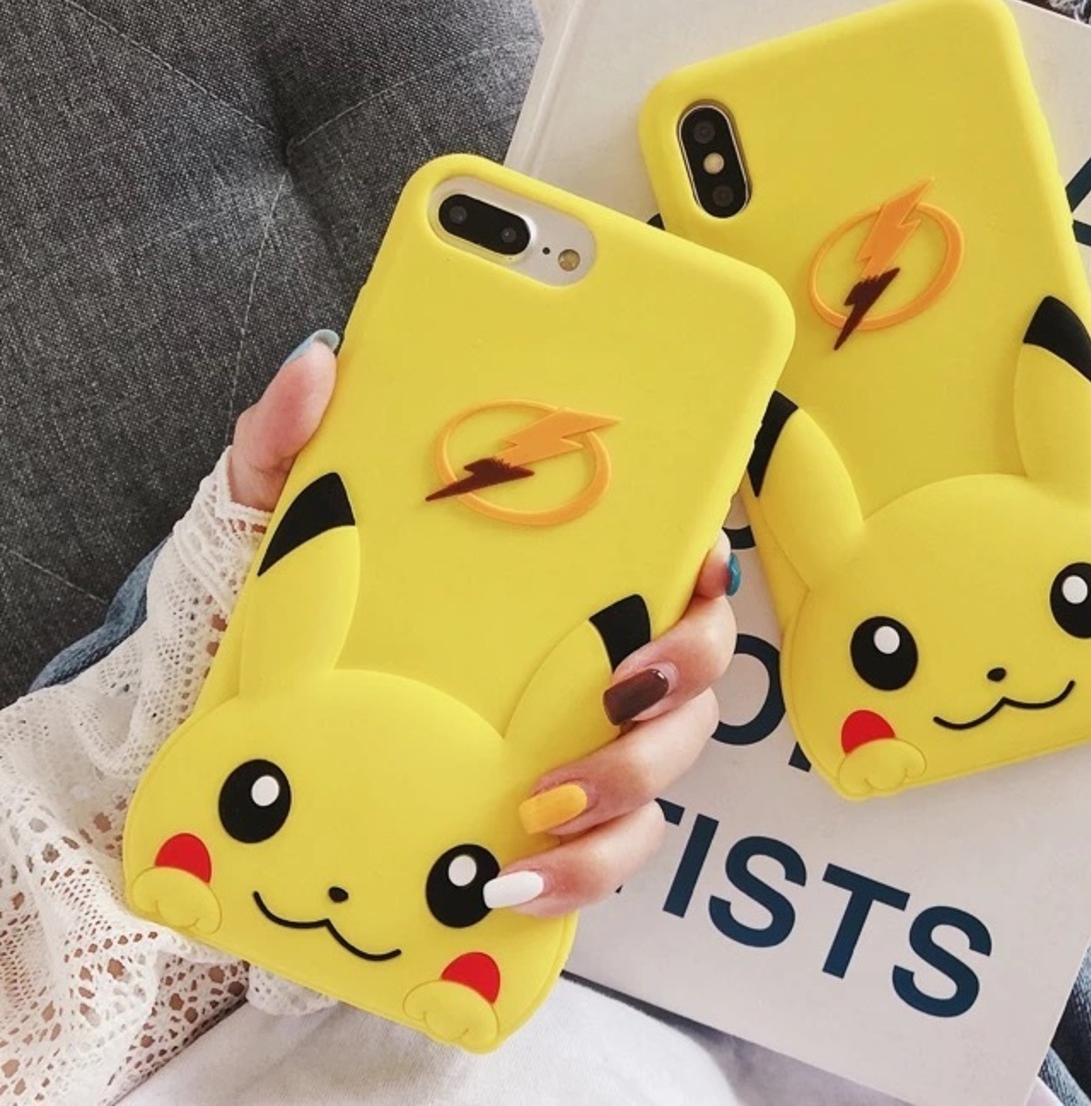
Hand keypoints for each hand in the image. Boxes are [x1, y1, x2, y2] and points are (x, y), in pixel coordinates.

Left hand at [227, 332, 737, 918]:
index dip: (707, 552)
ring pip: (670, 755)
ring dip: (634, 781)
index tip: (700, 560)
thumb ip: (287, 434)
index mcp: (548, 567)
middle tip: (623, 685)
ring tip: (546, 805)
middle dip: (688, 669)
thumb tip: (320, 359)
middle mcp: (582, 644)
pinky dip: (586, 867)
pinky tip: (517, 878)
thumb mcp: (277, 507)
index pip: (665, 548)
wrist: (235, 712)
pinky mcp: (544, 811)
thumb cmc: (283, 595)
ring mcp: (570, 730)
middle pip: (698, 651)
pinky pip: (607, 847)